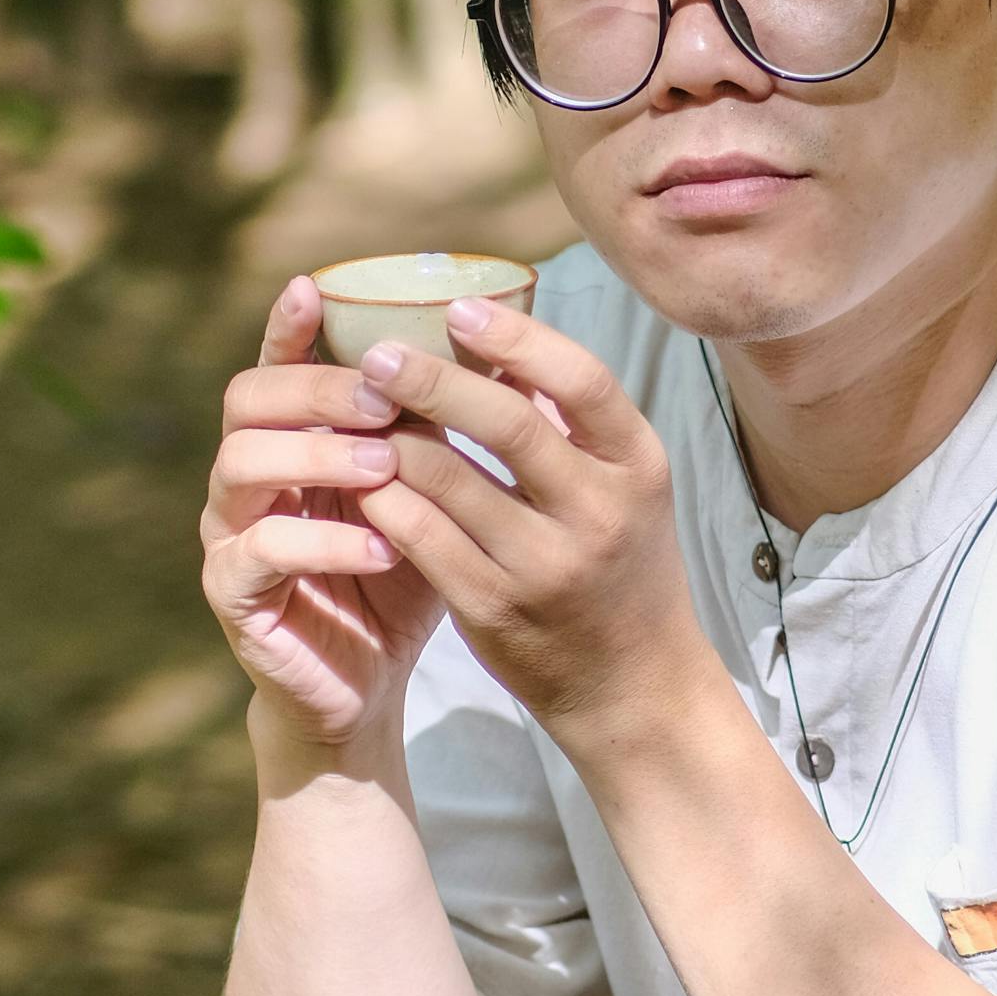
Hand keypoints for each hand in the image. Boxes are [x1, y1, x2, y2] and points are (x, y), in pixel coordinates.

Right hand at [202, 279, 447, 748]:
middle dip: (315, 388)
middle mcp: (248, 471)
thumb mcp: (435, 493)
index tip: (315, 286)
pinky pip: (261, 551)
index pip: (279, 361)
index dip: (289, 323)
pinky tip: (383, 546)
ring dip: (317, 455)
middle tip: (382, 396)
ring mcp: (229, 529)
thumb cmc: (405, 573)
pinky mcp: (232, 592)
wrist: (367, 681)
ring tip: (386, 464)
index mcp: (292, 435)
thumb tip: (513, 353)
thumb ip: (446, 429)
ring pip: (241, 464)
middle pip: (248, 398)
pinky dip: (323, 543)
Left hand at [346, 293, 705, 747]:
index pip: (582, 380)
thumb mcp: (624, 488)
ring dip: (394, 437)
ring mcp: (545, 566)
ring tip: (358, 409)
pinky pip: (422, 538)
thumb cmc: (621, 566)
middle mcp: (599, 512)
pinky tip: (361, 476)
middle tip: (378, 353)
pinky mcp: (494, 610)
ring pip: (448, 480)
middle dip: (434, 380)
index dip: (517, 337)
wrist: (634, 687)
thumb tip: (502, 337)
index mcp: (638, 466)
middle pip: (508, 423)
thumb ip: (571, 422)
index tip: (458, 309)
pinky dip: (385, 499)